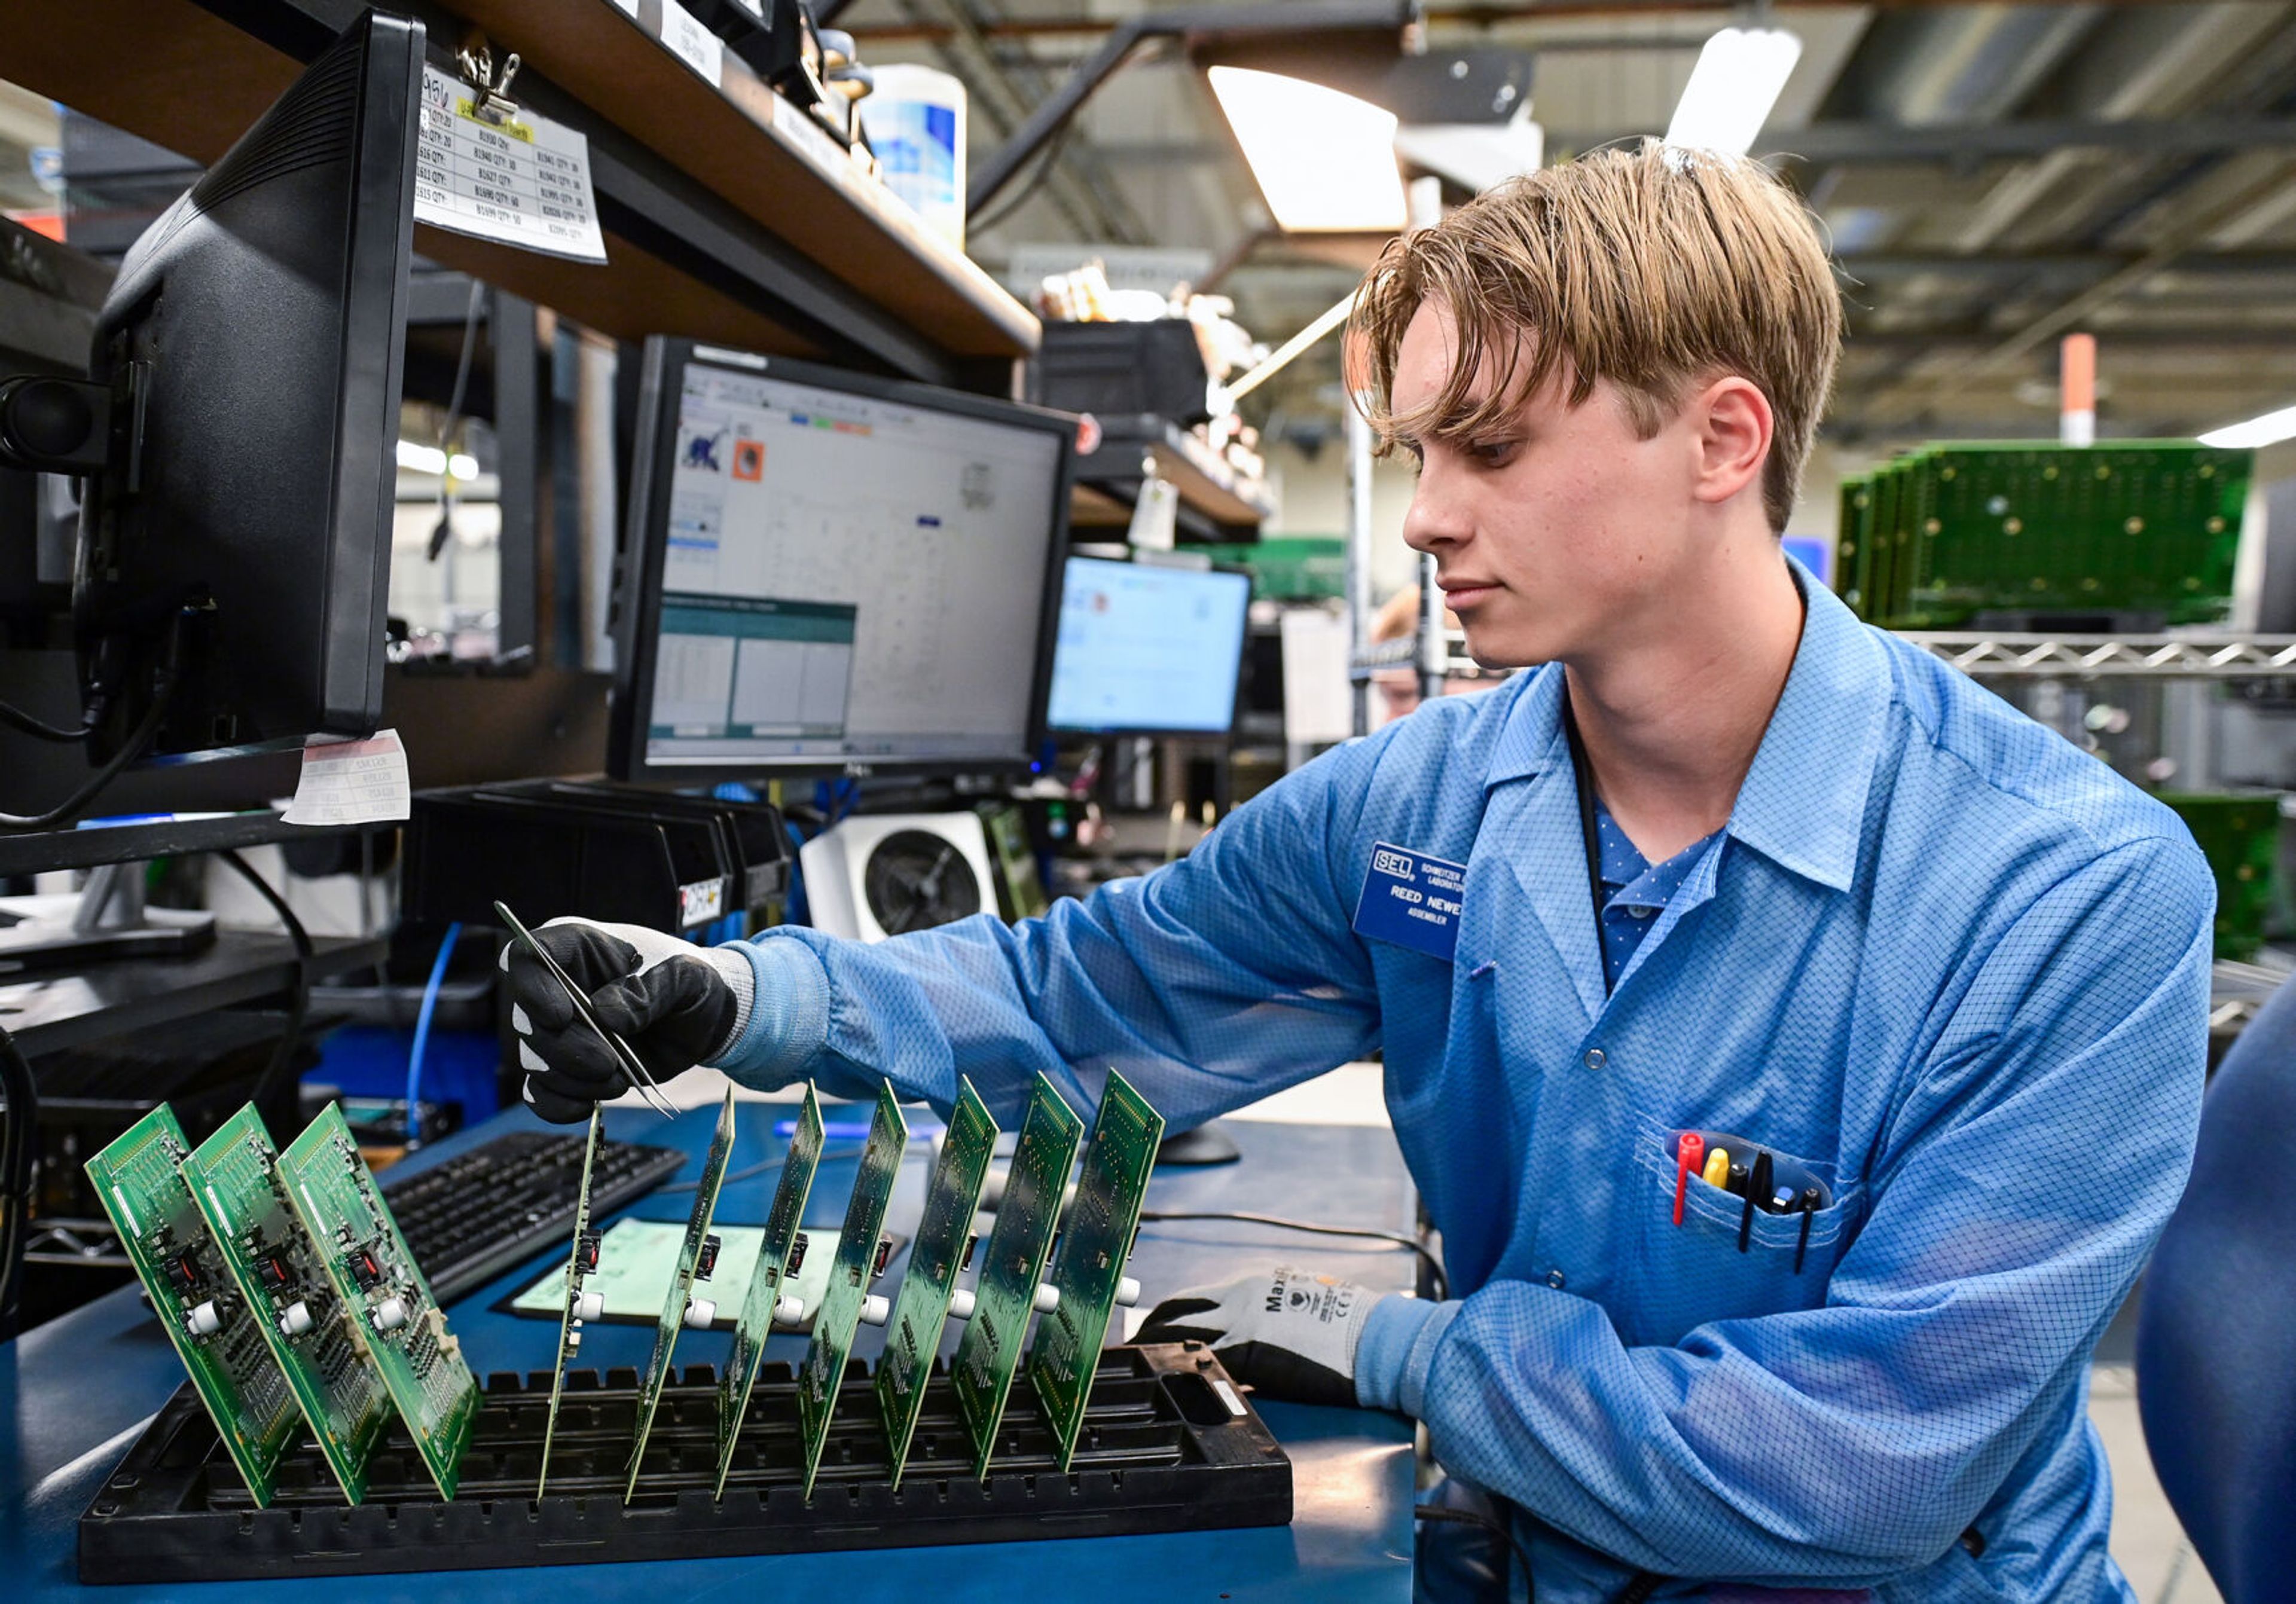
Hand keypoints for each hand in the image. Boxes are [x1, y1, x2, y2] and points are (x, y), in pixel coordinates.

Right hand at [500, 918, 751, 1122]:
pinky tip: (587, 1106)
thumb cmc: (692, 983)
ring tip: (619, 1080)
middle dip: (564, 1049)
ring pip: (534, 1059)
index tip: (561, 1016)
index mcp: (579, 947)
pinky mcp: (567, 1066)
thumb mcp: (685, 976)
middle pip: (527, 1020)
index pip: (526, 956)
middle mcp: (557, 987)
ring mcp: (560, 1029)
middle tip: (608, 1063)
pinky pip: (540, 1091)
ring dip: (571, 1079)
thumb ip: (649, 991)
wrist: (705, 1020)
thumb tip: (605, 1015)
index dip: (531, 987)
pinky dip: (557, 1105)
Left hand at [1132, 1264, 1387, 1405]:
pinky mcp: (1248, 1353)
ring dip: (1153, 1351)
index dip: (1171, 1313)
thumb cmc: (1352, 1325)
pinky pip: (1203, 1363)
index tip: (1156, 1327)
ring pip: (1180, 1333)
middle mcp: (1241, 1296)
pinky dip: (1179, 1372)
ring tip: (1134, 1366)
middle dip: (1150, 1328)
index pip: (1197, 1295)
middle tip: (1132, 1347)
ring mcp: (1241, 1324)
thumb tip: (1256, 1335)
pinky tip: (1166, 1383)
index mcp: (1255, 1283)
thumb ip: (1270, 1312)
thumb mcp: (1302, 1302)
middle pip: (1177, 1308)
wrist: (1374, 1339)